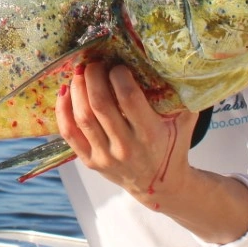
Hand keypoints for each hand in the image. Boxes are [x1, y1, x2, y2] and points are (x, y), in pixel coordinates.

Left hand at [55, 62, 196, 203]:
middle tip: (94, 62)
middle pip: (100, 103)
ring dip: (77, 88)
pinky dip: (62, 110)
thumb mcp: (184, 121)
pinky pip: (69, 133)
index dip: (119, 75)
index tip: (119, 66)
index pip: (128, 98)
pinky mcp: (90, 162)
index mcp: (150, 134)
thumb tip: (171, 61)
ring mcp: (105, 156)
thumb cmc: (173, 145)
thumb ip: (181, 95)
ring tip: (80, 72)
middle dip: (94, 75)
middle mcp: (126, 147)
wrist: (162, 185)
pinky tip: (65, 91)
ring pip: (82, 116)